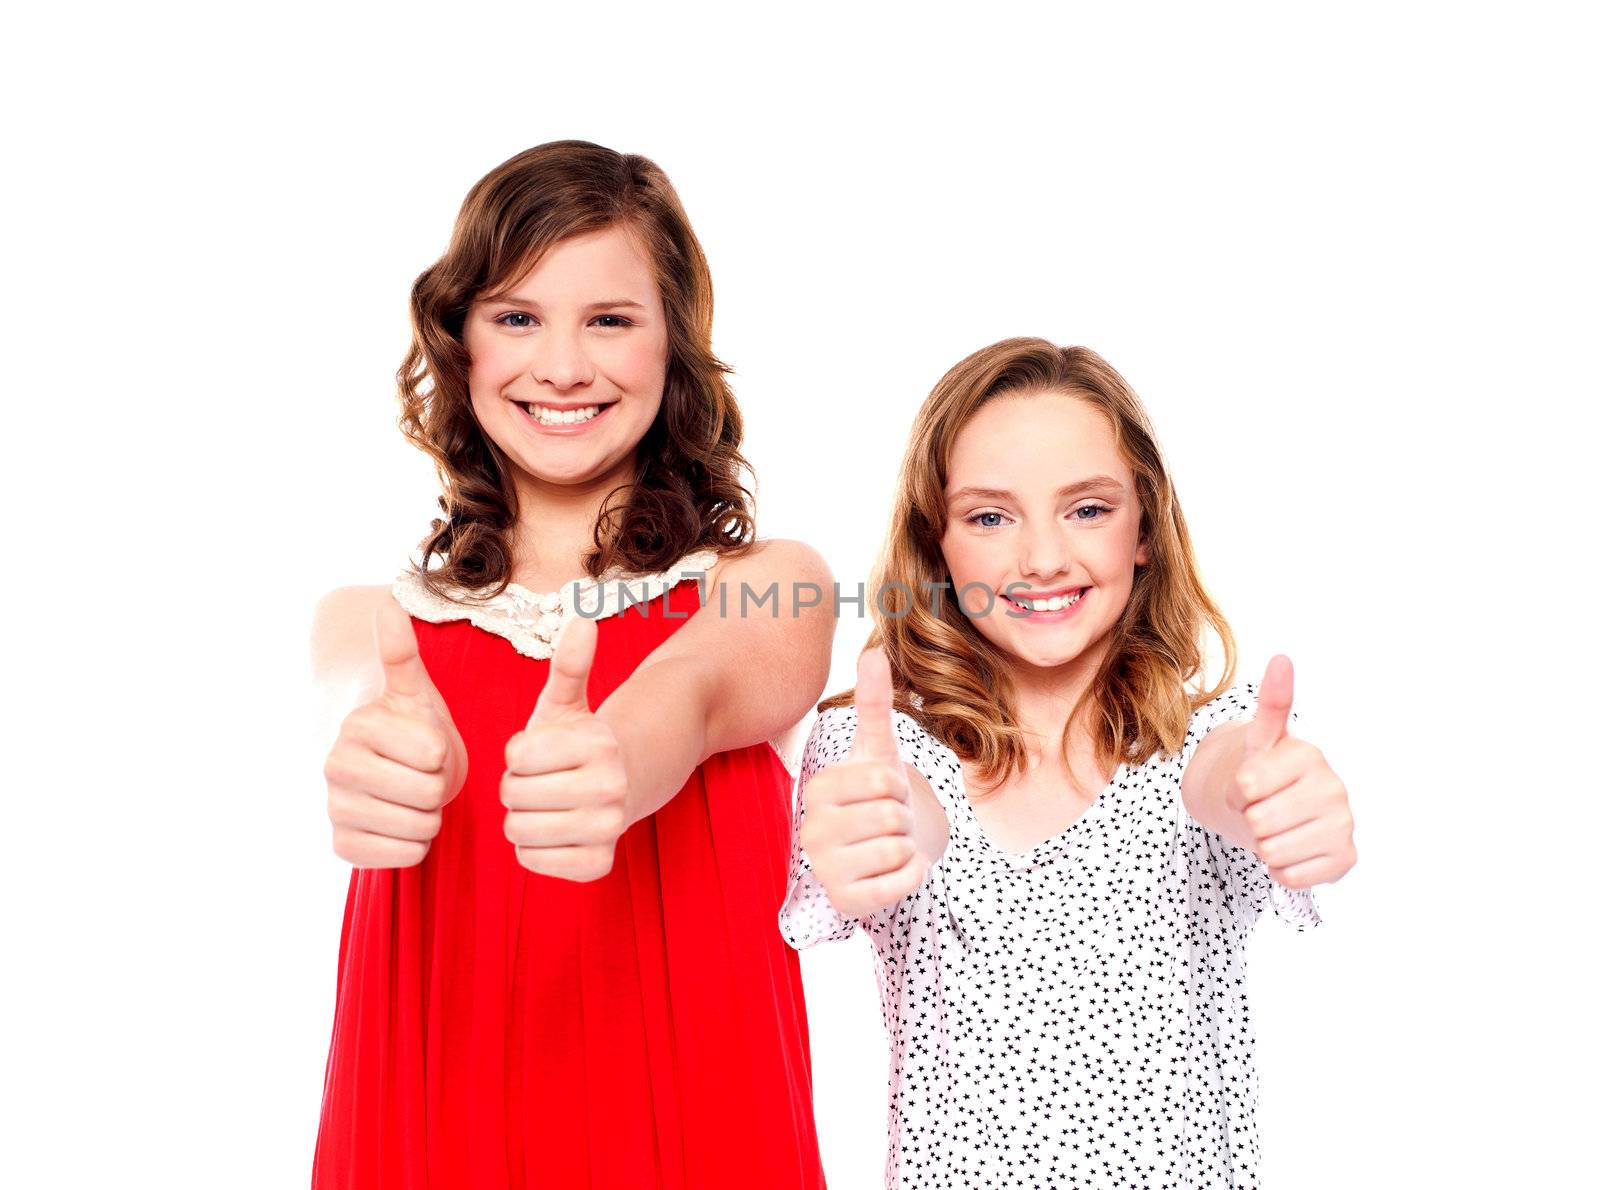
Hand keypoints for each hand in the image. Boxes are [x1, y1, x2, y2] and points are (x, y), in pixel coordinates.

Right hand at [325, 598, 467, 866]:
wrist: (399, 777)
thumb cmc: (416, 731)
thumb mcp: (417, 692)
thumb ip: (402, 653)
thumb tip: (387, 604)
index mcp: (358, 726)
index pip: (432, 753)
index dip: (443, 753)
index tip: (428, 746)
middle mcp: (334, 766)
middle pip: (427, 792)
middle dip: (439, 787)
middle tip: (424, 775)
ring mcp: (334, 808)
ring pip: (417, 826)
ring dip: (430, 816)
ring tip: (416, 798)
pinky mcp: (342, 846)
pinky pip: (401, 856)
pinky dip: (415, 845)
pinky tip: (404, 824)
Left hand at [500, 615, 628, 881]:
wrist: (630, 785)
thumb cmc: (582, 743)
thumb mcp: (569, 703)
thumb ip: (569, 665)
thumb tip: (583, 620)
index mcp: (598, 744)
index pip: (516, 757)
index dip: (517, 755)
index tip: (539, 754)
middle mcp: (610, 787)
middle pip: (515, 796)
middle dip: (517, 788)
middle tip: (541, 783)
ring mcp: (607, 829)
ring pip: (519, 832)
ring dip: (522, 819)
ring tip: (546, 806)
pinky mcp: (597, 864)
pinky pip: (533, 861)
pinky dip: (533, 850)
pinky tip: (554, 831)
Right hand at [800, 648, 928, 916]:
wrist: (883, 848)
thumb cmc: (877, 797)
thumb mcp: (878, 749)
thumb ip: (875, 702)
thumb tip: (873, 652)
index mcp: (818, 788)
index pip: (885, 780)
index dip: (898, 786)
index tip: (881, 794)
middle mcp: (812, 830)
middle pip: (893, 814)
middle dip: (903, 818)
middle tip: (887, 823)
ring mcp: (825, 869)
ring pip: (898, 848)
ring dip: (906, 847)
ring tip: (887, 844)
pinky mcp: (846, 903)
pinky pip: (901, 883)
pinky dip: (911, 876)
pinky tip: (893, 871)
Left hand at [1231, 655, 1356, 888]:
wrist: (1278, 811)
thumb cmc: (1264, 775)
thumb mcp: (1257, 742)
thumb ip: (1270, 705)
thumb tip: (1282, 659)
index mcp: (1307, 755)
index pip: (1245, 785)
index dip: (1238, 790)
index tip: (1252, 783)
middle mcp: (1333, 787)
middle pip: (1259, 820)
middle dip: (1250, 819)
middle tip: (1264, 809)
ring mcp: (1343, 824)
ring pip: (1272, 851)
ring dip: (1264, 845)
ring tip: (1278, 828)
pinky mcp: (1345, 858)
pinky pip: (1290, 877)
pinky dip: (1281, 870)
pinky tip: (1293, 850)